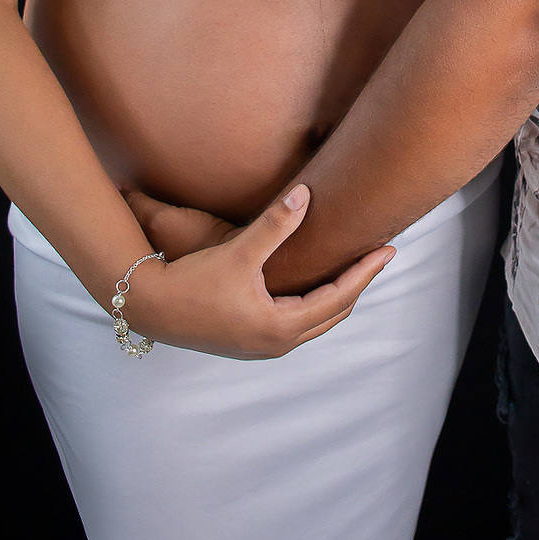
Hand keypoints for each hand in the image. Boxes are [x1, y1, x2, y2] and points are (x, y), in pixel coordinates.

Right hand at [118, 184, 393, 359]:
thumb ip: (275, 224)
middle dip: (358, 283)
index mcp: (280, 326)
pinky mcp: (251, 340)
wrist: (150, 306)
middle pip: (334, 313)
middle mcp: (277, 342)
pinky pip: (298, 323)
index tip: (388, 249)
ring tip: (355, 266)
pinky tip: (316, 283)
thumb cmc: (193, 281)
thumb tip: (307, 194)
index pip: (338, 296)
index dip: (365, 271)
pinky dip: (316, 304)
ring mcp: (263, 345)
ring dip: (338, 295)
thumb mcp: (238, 251)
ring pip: (317, 321)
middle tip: (379, 255)